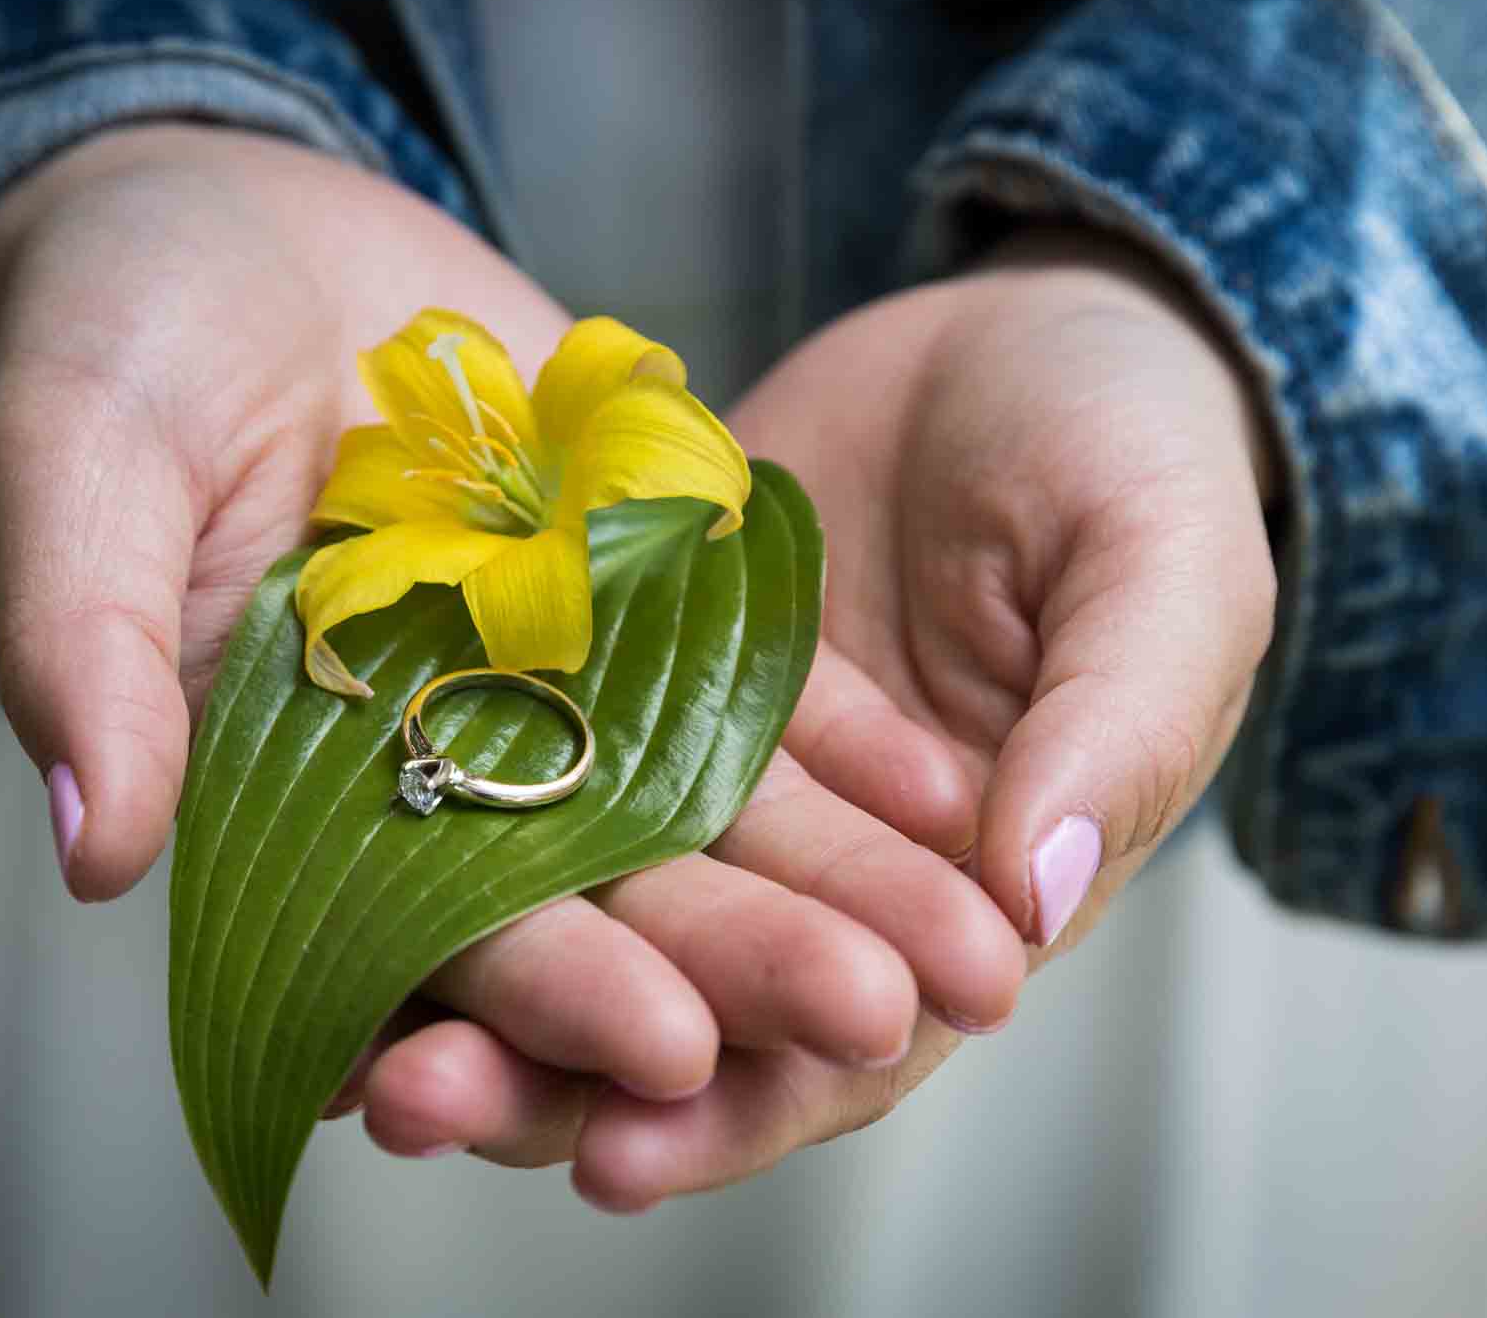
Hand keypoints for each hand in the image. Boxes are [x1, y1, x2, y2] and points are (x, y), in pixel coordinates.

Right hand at [0, 126, 1025, 1148]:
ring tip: (974, 956)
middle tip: (874, 1019)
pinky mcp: (644, 586)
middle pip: (612, 887)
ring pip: (714, 806)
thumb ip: (86, 643)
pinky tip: (954, 794)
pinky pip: (758, 678)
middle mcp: (446, 758)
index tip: (664, 1047)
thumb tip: (96, 847)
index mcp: (304, 788)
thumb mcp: (74, 462)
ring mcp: (560, 675)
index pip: (434, 923)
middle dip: (743, 960)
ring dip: (841, 880)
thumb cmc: (115, 338)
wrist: (230, 226)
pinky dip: (851, 739)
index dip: (546, 990)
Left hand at [354, 227, 1277, 1208]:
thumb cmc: (1135, 451)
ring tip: (351, 1030)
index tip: (619, 1158)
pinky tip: (323, 856)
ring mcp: (701, 766)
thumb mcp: (1164, 571)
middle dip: (546, 1067)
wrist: (1024, 328)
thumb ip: (1116, 727)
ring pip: (576, 902)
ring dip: (465, 974)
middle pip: (673, 1002)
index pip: (841, 1046)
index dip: (736, 1109)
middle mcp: (809, 861)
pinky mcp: (621, 668)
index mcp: (952, 892)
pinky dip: (438, 812)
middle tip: (416, 1098)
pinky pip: (521, 753)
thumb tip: (1034, 896)